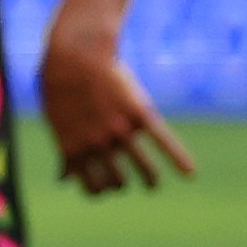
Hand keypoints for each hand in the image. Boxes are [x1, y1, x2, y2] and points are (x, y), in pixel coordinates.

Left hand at [39, 26, 195, 195]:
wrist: (75, 55)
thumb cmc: (63, 90)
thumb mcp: (57, 126)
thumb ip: (65, 155)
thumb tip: (63, 180)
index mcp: (75, 151)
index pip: (93, 188)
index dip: (99, 190)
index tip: (104, 185)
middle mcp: (98, 145)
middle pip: (117, 182)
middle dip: (121, 183)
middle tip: (124, 179)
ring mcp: (119, 130)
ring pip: (142, 169)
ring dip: (149, 180)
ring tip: (152, 185)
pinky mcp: (139, 113)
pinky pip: (163, 142)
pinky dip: (179, 158)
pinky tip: (190, 173)